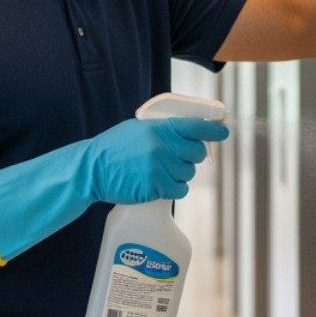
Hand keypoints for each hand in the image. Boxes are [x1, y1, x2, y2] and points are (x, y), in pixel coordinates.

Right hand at [87, 117, 229, 202]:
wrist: (92, 169)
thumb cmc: (114, 149)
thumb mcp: (138, 129)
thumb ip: (163, 130)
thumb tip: (190, 133)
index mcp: (159, 128)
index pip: (195, 126)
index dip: (213, 130)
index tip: (223, 132)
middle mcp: (163, 145)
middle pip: (197, 153)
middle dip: (192, 157)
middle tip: (178, 158)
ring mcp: (160, 167)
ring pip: (189, 174)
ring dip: (179, 175)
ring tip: (159, 171)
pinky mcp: (156, 186)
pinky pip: (180, 190)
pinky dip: (173, 189)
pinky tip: (158, 185)